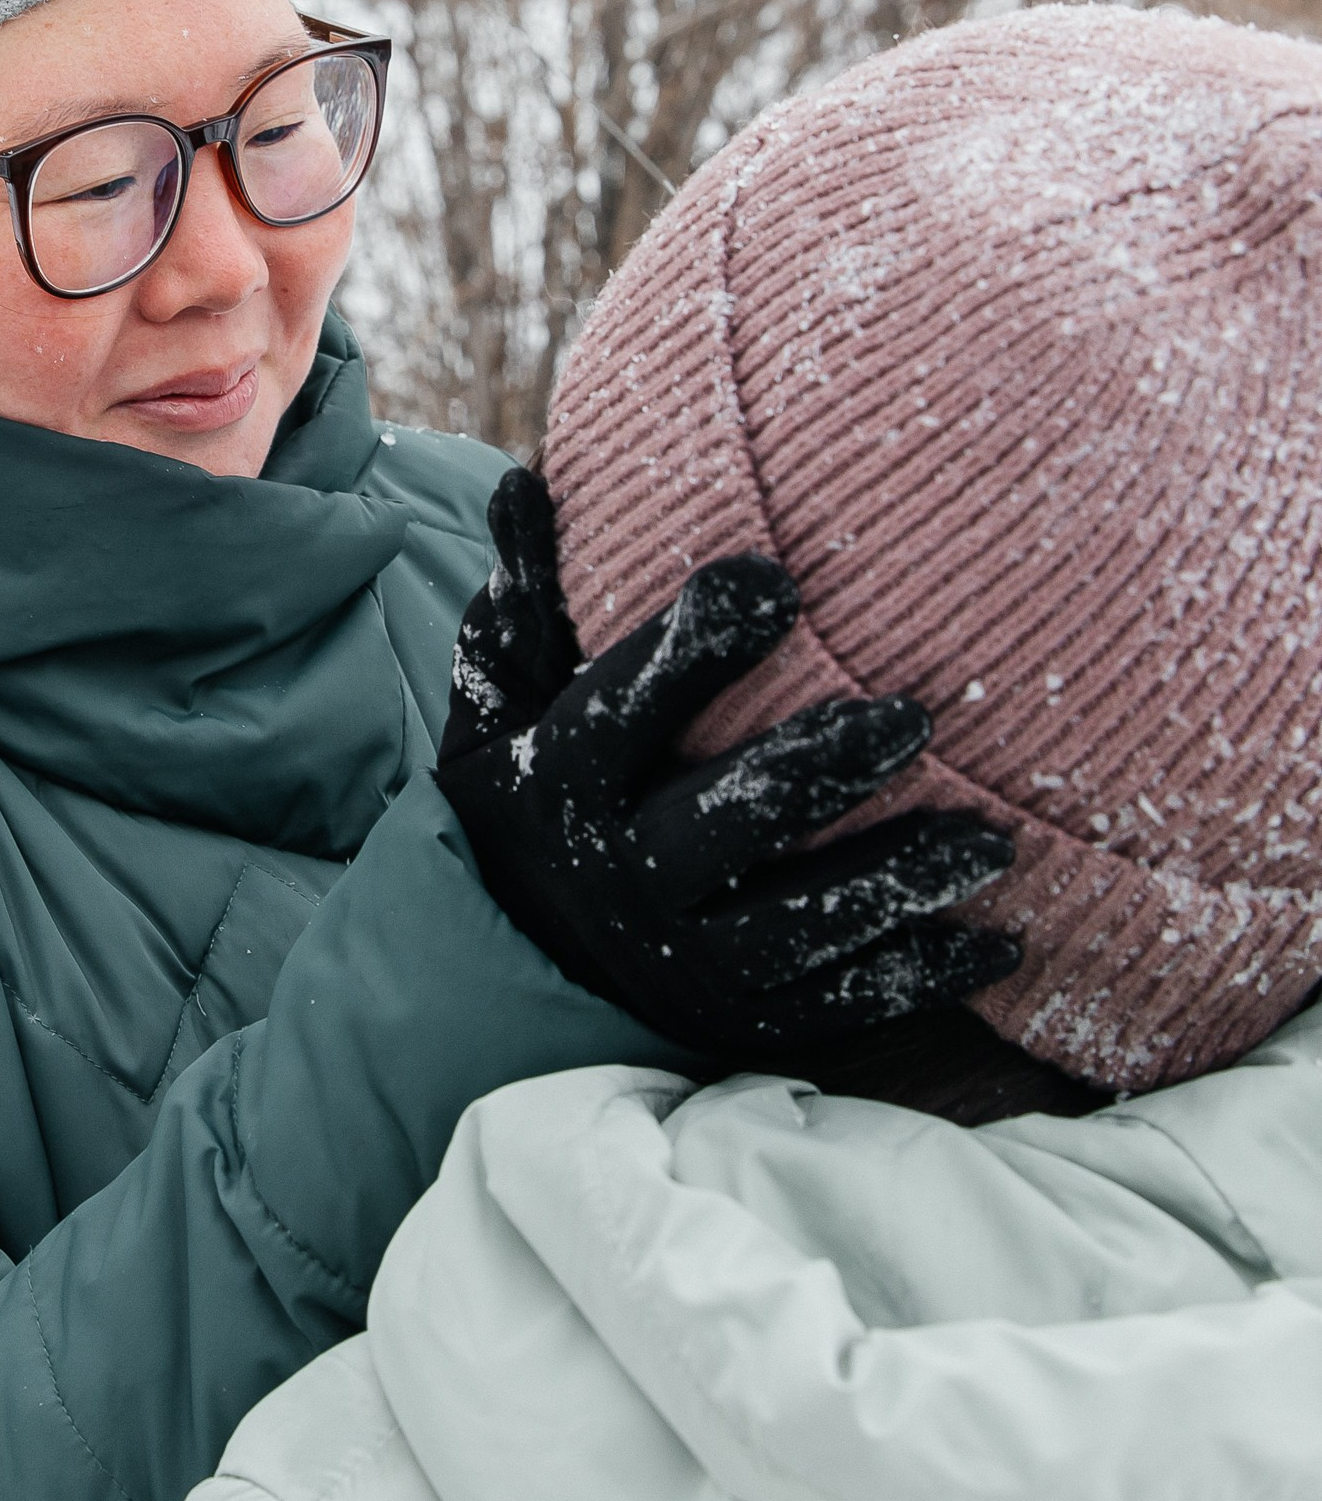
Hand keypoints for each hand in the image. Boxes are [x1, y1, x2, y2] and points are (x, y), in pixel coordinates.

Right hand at [437, 470, 1020, 1061]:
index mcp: (564, 778)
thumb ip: (526, 599)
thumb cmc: (535, 789)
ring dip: (894, 885)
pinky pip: (833, 1007)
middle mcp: (624, 872)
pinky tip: (996, 945)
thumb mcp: (503, 702)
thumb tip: (525, 481)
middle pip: (724, 825)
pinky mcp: (739, 1019)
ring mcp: (685, 958)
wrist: (512, 962)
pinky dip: (914, 979)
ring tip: (991, 841)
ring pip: (794, 927)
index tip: (772, 578)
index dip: (690, 648)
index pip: (621, 707)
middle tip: (913, 717)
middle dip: (814, 773)